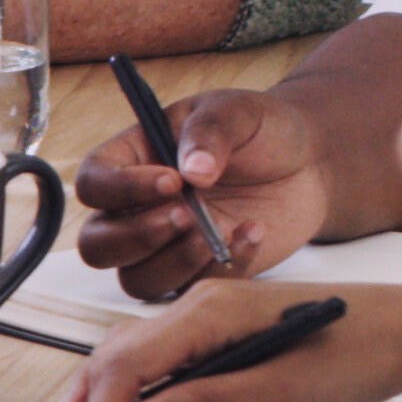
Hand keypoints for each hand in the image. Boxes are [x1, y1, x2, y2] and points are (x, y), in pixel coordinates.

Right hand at [50, 284, 401, 401]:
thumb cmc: (370, 346)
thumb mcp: (290, 383)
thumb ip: (212, 399)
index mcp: (209, 311)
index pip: (124, 368)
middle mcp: (199, 307)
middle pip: (115, 364)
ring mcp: (209, 319)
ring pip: (131, 365)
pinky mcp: (223, 334)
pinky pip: (161, 365)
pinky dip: (141, 401)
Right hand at [75, 85, 329, 301]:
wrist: (307, 163)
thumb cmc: (260, 129)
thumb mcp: (236, 112)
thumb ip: (210, 132)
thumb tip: (193, 171)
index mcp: (130, 162)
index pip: (94, 183)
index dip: (121, 188)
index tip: (172, 181)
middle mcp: (135, 211)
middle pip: (97, 245)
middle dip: (138, 237)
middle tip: (187, 215)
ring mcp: (164, 247)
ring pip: (137, 279)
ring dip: (175, 262)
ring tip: (220, 231)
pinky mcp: (198, 271)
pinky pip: (192, 290)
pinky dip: (222, 268)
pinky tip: (253, 232)